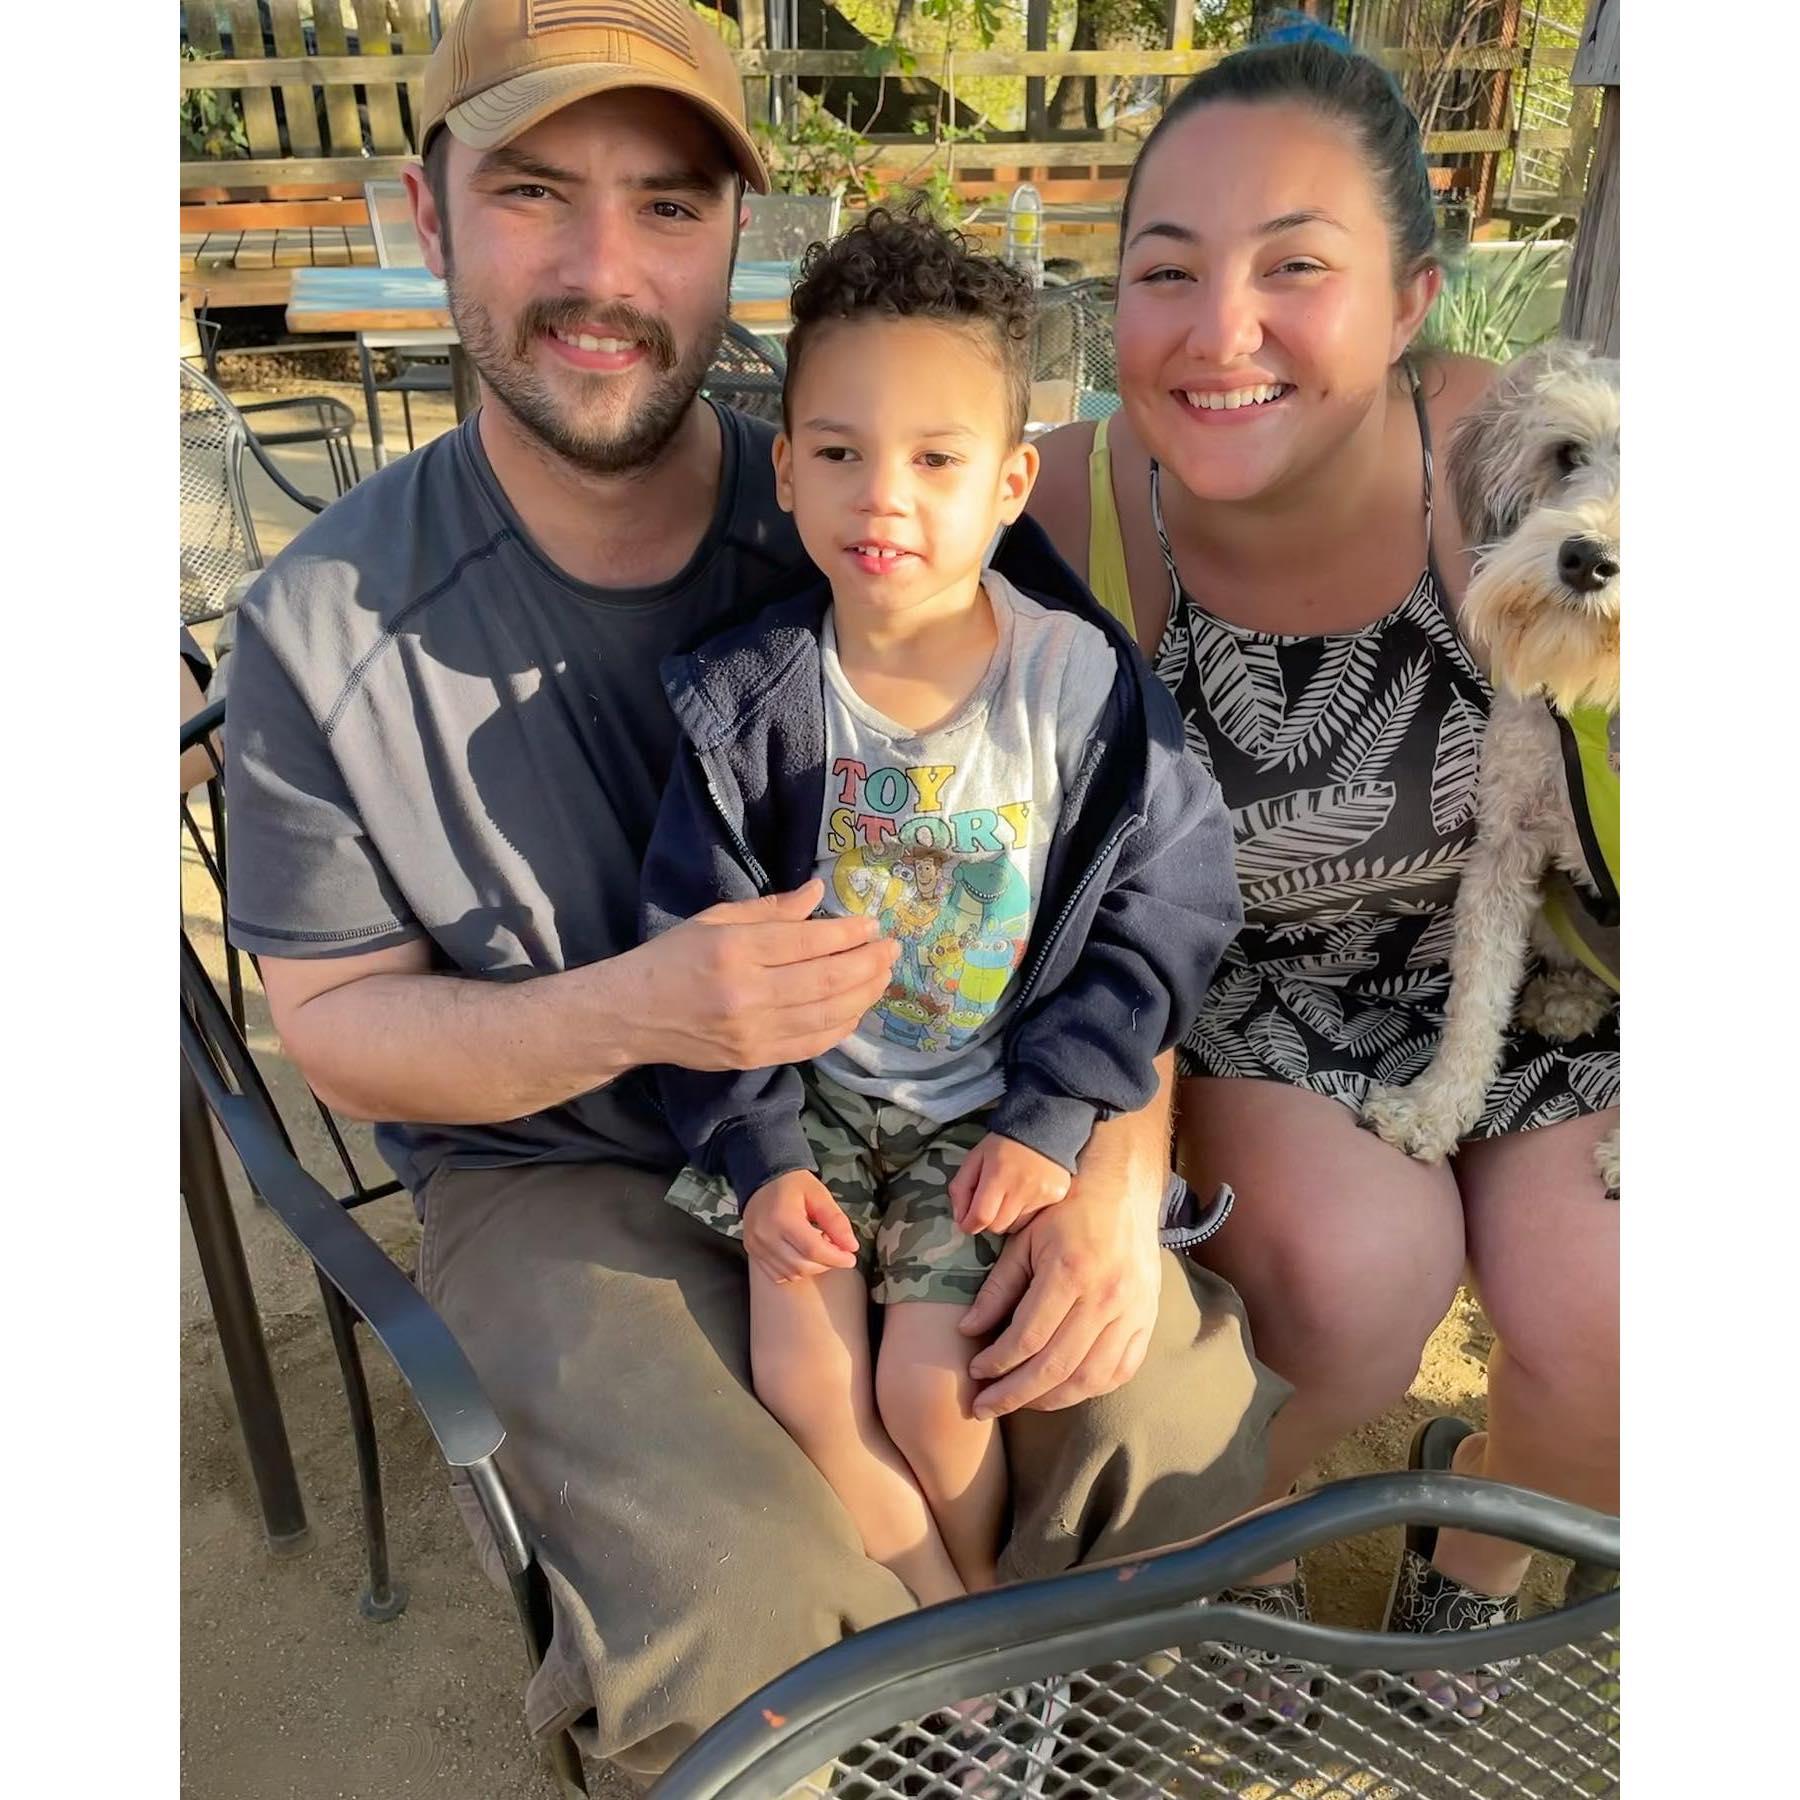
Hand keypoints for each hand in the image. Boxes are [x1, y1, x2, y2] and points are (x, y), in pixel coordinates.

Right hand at [626, 881, 898, 1070]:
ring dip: (864, 995)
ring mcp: (753, 1031)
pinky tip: (856, 1009)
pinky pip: (812, 1044)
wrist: (633, 1015)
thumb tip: (820, 894)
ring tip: (883, 976)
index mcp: (734, 949)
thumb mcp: (716, 919)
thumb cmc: (673, 958)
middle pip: (826, 981)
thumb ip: (771, 910)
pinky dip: (841, 1027)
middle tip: (891, 950)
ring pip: (827, 1015)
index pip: (807, 942)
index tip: (872, 925)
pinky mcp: (755, 1057)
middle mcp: (747, 992)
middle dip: (868, 964)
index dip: (848, 934)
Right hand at [742, 1170, 860, 1283]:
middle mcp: (765, 1236)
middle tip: (835, 1249)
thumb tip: (851, 1246)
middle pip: (803, 1266)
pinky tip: (802, 1254)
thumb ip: (836, 1220)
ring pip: (792, 1273)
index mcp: (782, 1218)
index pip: (813, 1249)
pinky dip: (795, 1270)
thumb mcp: (819, 1195)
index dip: (836, 1258)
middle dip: (826, 1263)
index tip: (850, 1257)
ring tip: (818, 1247)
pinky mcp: (752, 1252)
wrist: (762, 1180)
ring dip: (812, 1267)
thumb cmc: (792, 1185)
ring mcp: (756, 1246)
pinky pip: (778, 1275)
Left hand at [949, 1132, 1072, 1235]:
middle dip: (987, 1220)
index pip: (981, 1217)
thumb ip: (960, 1187)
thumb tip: (959, 1218)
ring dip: (1006, 1218)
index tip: (966, 1222)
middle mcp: (1021, 1187)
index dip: (968, 1224)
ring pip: (1014, 1226)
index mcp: (998, 1175)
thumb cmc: (1004, 1143)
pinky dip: (1023, 1213)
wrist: (1043, 1127)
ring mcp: (1041, 1194)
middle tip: (988, 1203)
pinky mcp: (1055, 1197)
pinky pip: (1032, 1219)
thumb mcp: (974, 1157)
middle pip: (997, 1226)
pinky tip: (1024, 1194)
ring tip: (1008, 1195)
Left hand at [958, 1170, 1161, 1418]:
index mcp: (1070, 1271)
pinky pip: (1120, 1370)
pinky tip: (1062, 1392)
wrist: (1122, 1191)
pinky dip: (1089, 1389)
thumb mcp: (1023, 1239)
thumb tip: (967, 1329)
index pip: (1027, 1338)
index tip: (975, 1373)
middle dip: (1014, 1395)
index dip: (996, 1362)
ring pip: (1089, 1377)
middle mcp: (1105, 1296)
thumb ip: (997, 1287)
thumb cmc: (1065, 1210)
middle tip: (985, 1407)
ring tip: (1020, 1403)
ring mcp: (1132, 1312)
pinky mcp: (1147, 1319)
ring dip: (1050, 1400)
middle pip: (1055, 1366)